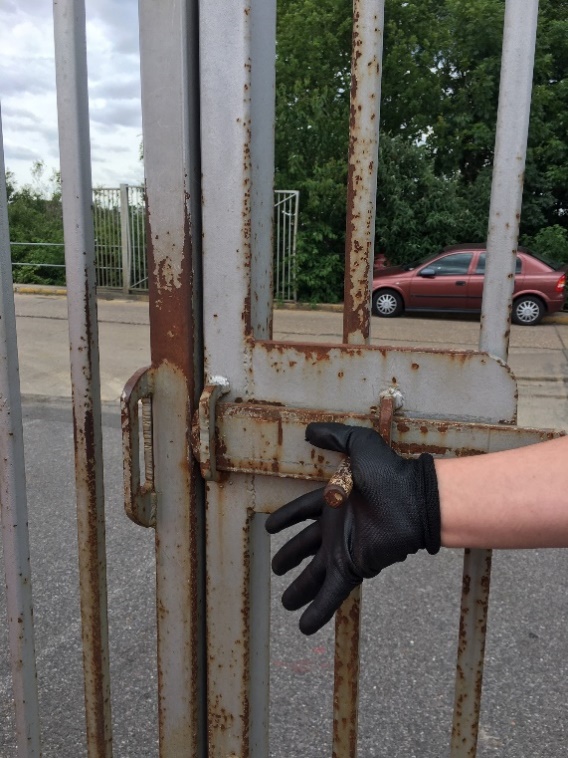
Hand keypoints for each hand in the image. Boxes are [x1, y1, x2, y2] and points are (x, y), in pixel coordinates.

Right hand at [265, 422, 440, 633]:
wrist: (415, 499)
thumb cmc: (390, 471)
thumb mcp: (358, 444)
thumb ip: (334, 437)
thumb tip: (308, 431)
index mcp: (334, 502)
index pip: (302, 512)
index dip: (286, 519)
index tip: (269, 528)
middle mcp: (336, 528)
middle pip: (306, 547)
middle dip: (290, 558)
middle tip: (276, 569)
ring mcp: (344, 550)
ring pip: (314, 575)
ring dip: (300, 589)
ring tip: (287, 603)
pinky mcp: (353, 568)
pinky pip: (331, 594)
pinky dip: (317, 612)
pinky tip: (304, 628)